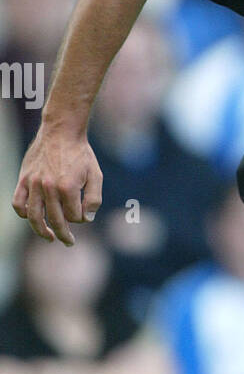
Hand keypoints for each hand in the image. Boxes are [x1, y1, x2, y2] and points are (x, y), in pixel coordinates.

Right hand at [12, 127, 102, 244]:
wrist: (61, 131)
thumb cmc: (81, 154)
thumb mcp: (96, 175)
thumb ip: (94, 199)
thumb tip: (87, 219)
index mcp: (68, 188)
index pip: (74, 217)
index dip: (81, 218)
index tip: (83, 214)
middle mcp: (48, 188)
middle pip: (55, 220)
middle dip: (64, 234)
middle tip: (69, 242)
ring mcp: (34, 184)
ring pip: (34, 217)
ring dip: (41, 231)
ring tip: (49, 238)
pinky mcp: (24, 179)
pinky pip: (18, 202)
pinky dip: (23, 213)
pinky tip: (32, 218)